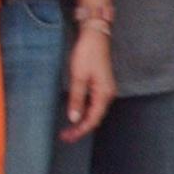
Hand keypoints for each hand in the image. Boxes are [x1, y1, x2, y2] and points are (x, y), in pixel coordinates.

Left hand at [61, 27, 114, 141]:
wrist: (95, 36)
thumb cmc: (88, 53)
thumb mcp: (78, 77)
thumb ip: (76, 99)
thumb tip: (74, 118)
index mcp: (104, 94)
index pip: (92, 119)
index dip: (80, 130)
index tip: (67, 137)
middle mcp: (108, 94)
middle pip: (96, 118)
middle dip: (81, 129)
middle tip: (65, 136)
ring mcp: (106, 90)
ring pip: (95, 112)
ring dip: (83, 122)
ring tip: (69, 130)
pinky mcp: (102, 86)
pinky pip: (95, 104)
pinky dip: (86, 113)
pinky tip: (77, 115)